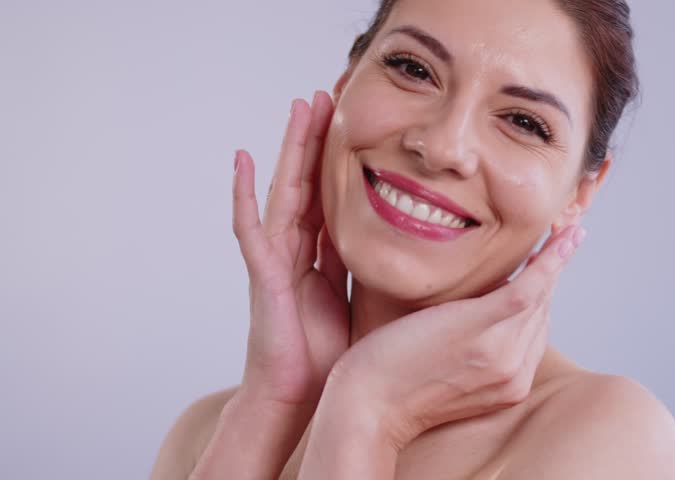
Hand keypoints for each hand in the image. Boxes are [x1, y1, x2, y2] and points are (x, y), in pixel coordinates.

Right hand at [232, 91, 348, 405]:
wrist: (304, 398)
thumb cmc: (331, 358)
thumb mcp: (360, 301)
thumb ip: (368, 269)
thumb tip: (404, 246)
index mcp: (320, 258)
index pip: (330, 197)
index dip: (338, 161)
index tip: (352, 125)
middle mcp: (296, 252)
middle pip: (306, 184)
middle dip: (314, 140)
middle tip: (324, 96)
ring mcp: (276, 261)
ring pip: (283, 192)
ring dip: (288, 149)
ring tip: (297, 108)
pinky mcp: (263, 276)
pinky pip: (251, 229)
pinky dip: (244, 194)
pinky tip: (244, 160)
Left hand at [327, 224, 586, 448]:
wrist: (366, 408)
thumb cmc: (390, 384)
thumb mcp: (444, 369)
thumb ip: (472, 344)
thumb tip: (479, 303)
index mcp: (509, 385)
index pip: (535, 330)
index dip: (542, 294)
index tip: (546, 265)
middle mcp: (514, 373)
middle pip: (541, 312)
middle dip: (550, 275)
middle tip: (560, 236)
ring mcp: (502, 354)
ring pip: (538, 297)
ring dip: (555, 259)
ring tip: (564, 230)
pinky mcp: (483, 329)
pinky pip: (529, 288)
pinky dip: (551, 260)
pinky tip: (565, 237)